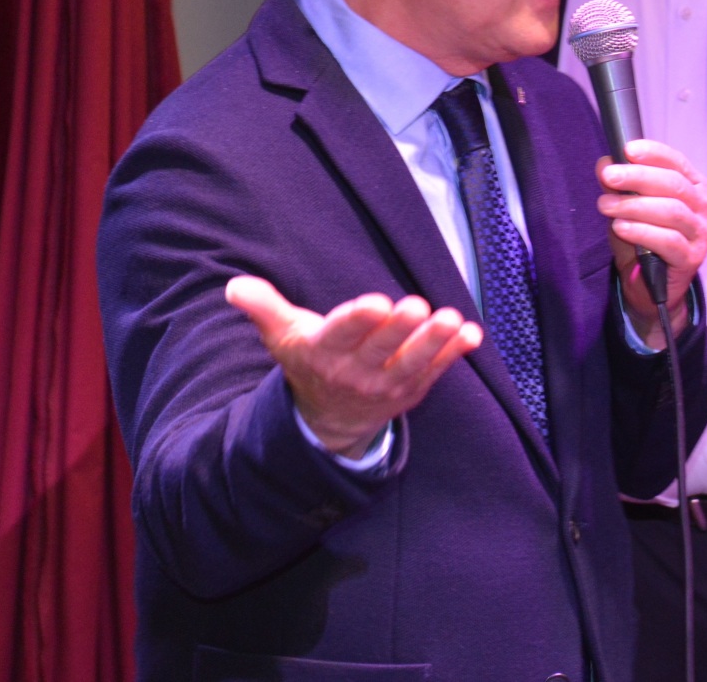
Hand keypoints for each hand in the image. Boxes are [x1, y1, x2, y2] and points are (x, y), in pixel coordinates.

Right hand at [225, 276, 482, 457]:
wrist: (329, 419)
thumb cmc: (310, 361)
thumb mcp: (283, 337)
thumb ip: (264, 309)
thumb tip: (234, 287)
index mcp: (324, 353)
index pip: (341, 336)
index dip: (358, 321)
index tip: (375, 304)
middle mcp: (355, 372)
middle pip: (380, 350)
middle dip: (399, 330)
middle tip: (417, 306)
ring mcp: (386, 385)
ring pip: (412, 364)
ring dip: (434, 343)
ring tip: (453, 321)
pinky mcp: (411, 391)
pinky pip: (435, 373)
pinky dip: (454, 355)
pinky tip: (472, 335)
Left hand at [597, 139, 706, 348]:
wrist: (650, 287)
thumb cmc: (644, 240)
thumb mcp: (628, 208)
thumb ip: (620, 186)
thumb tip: (605, 163)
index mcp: (694, 187)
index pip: (676, 162)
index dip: (653, 153)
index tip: (627, 149)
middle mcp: (704, 207)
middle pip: (673, 184)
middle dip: (637, 177)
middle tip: (609, 176)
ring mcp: (701, 233)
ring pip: (670, 211)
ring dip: (634, 205)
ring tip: (605, 205)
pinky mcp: (691, 258)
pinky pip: (668, 241)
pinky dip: (641, 231)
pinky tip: (621, 227)